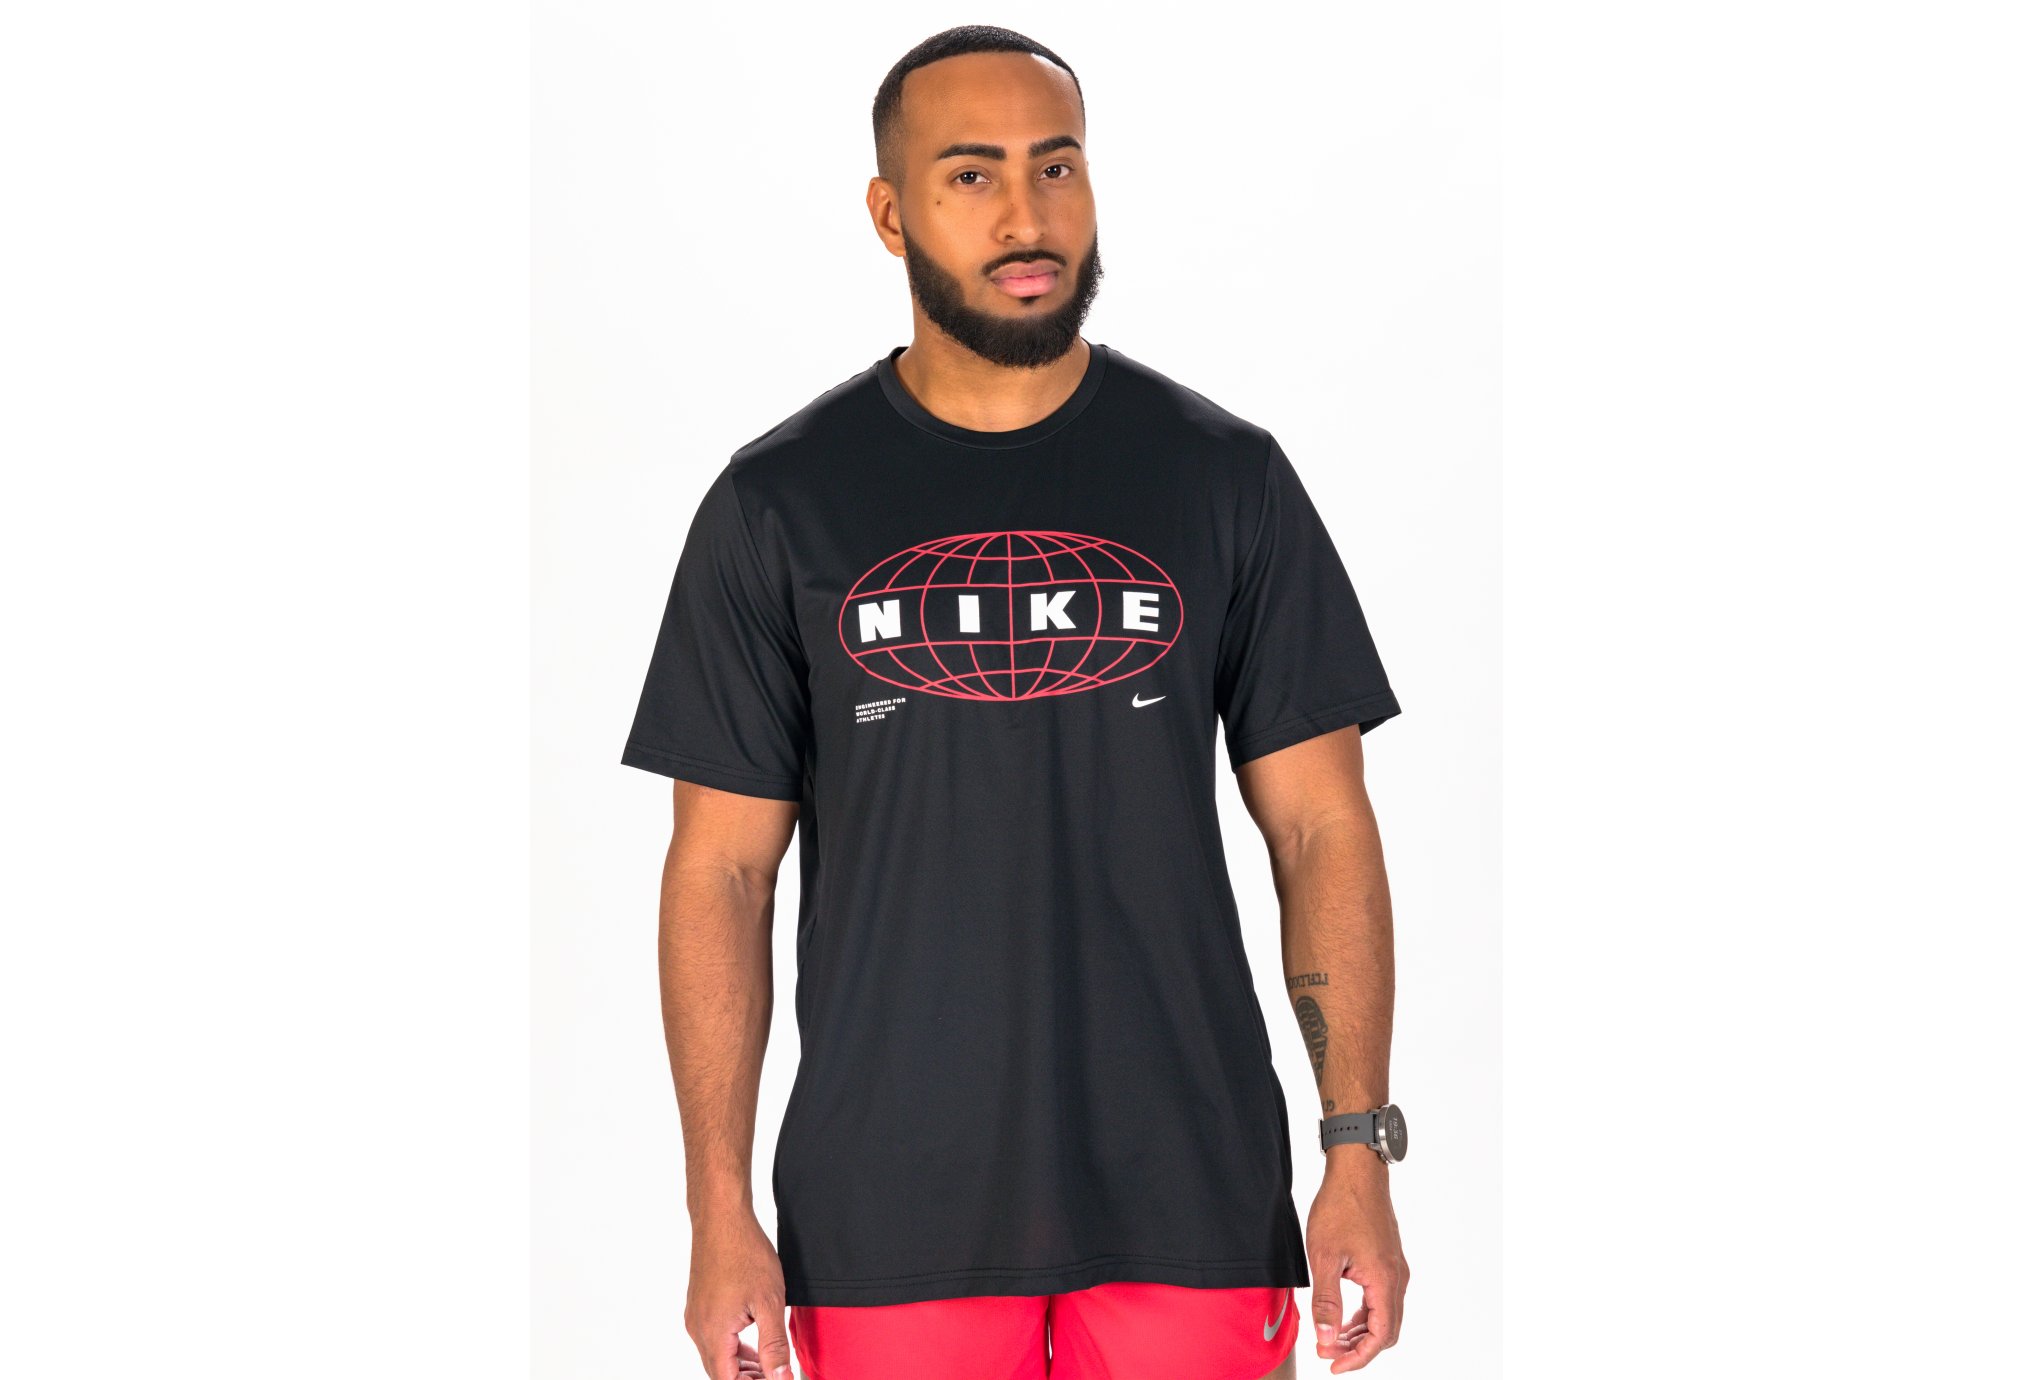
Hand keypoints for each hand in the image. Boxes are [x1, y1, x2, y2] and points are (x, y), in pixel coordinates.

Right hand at [684, 1208, 794, 1379]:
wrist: (721, 1218)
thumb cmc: (744, 1252)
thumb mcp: (769, 1302)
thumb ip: (774, 1345)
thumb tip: (780, 1377)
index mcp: (713, 1333)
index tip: (774, 1379)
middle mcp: (698, 1329)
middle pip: (719, 1372)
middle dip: (746, 1379)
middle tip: (775, 1375)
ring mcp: (696, 1316)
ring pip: (717, 1356)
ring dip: (740, 1367)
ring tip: (768, 1367)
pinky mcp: (699, 1305)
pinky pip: (714, 1338)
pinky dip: (733, 1349)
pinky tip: (752, 1346)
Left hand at [1306, 1153, 1409, 1370]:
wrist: (1357, 1171)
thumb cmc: (1340, 1207)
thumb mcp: (1324, 1257)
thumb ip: (1326, 1301)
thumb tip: (1326, 1338)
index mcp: (1384, 1281)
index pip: (1380, 1336)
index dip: (1358, 1358)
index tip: (1332, 1365)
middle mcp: (1396, 1278)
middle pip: (1386, 1331)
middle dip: (1358, 1349)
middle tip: (1329, 1353)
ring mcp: (1395, 1268)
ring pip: (1384, 1315)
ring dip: (1361, 1332)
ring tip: (1332, 1339)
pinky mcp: (1388, 1259)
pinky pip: (1382, 1298)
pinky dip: (1364, 1314)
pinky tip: (1344, 1316)